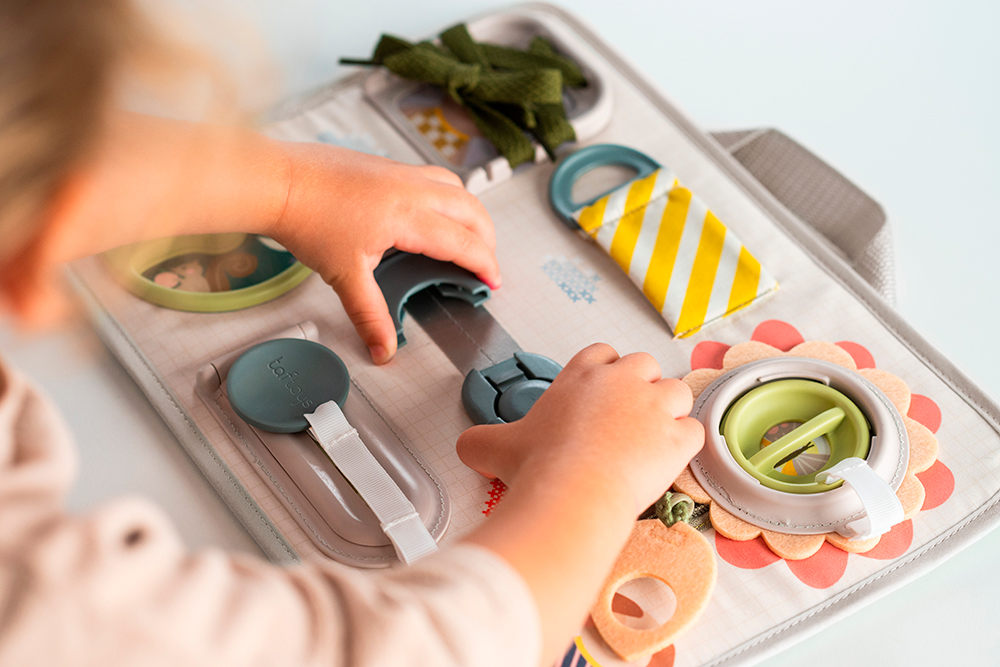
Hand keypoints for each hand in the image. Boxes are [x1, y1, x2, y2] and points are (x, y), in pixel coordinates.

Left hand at [268, 142, 499, 363]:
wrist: (278, 181)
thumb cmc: (307, 217)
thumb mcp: (345, 276)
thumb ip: (370, 315)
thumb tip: (382, 348)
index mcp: (408, 216)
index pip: (463, 242)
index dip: (484, 264)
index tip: (491, 281)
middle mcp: (411, 188)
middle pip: (471, 209)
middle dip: (487, 238)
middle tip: (486, 262)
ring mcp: (400, 172)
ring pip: (455, 186)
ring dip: (470, 211)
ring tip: (469, 233)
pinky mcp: (386, 165)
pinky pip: (432, 176)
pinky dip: (447, 195)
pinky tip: (432, 210)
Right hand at [457, 343, 703, 514]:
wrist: (574, 493)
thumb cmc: (540, 467)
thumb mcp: (494, 448)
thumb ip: (480, 440)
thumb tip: (466, 447)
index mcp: (581, 376)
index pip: (601, 353)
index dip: (605, 371)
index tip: (601, 391)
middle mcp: (621, 382)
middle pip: (644, 365)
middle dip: (640, 386)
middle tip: (626, 416)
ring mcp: (654, 408)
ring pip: (677, 392)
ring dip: (669, 410)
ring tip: (653, 435)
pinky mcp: (678, 439)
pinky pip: (694, 431)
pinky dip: (685, 444)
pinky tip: (670, 458)